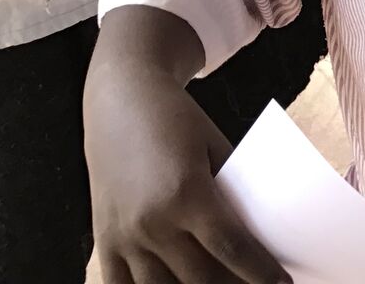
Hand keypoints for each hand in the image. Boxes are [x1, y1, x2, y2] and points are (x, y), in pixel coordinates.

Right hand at [86, 63, 287, 283]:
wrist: (121, 97)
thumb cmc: (177, 120)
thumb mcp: (215, 149)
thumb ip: (232, 193)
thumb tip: (260, 235)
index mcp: (187, 194)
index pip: (232, 249)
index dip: (261, 273)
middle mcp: (152, 222)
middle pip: (201, 280)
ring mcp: (124, 236)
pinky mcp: (103, 240)